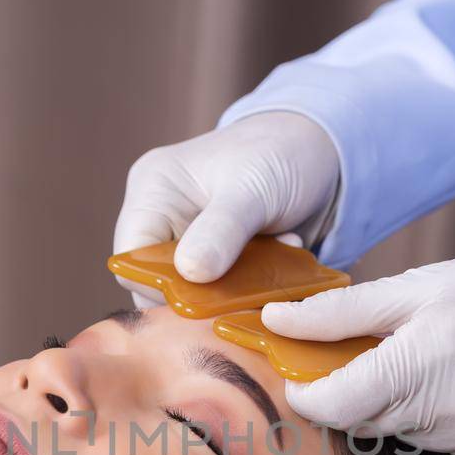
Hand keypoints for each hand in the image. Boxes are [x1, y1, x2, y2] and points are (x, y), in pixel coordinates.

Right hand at [112, 112, 340, 306]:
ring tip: (274, 269)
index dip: (159, 289)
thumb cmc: (281, 152)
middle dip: (203, 296)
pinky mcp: (222, 260)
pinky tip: (284, 263)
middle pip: (159, 284)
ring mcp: (192, 242)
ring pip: (195, 294)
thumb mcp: (251, 190)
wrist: (322, 151)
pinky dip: (252, 290)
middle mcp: (164, 219)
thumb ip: (221, 231)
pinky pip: (224, 293)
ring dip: (235, 294)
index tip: (204, 303)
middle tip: (246, 296)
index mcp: (153, 193)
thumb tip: (189, 274)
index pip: (132, 260)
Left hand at [260, 240, 454, 454]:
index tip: (303, 385)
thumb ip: (342, 312)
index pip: (342, 402)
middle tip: (387, 360)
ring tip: (447, 367)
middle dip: (364, 395)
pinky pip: (454, 452)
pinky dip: (451, 426)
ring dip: (410, 410)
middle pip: (372, 422)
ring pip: (411, 439)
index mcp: (431, 352)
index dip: (312, 398)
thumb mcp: (422, 286)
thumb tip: (275, 321)